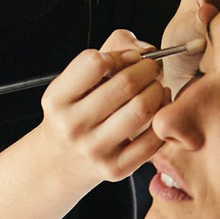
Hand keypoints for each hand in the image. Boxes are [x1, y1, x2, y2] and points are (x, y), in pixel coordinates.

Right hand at [38, 28, 168, 184]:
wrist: (58, 163)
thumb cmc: (73, 114)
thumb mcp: (75, 81)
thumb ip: (111, 50)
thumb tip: (145, 49)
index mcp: (57, 99)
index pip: (94, 62)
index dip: (118, 55)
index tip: (127, 59)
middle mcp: (72, 126)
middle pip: (125, 83)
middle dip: (147, 69)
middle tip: (151, 69)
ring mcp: (94, 150)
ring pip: (142, 108)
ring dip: (158, 90)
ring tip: (155, 88)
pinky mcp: (115, 169)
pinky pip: (153, 138)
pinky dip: (162, 118)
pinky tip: (159, 109)